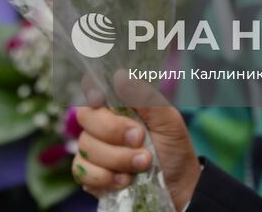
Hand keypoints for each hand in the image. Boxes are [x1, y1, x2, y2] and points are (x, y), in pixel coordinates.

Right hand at [73, 72, 200, 209]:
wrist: (178, 186)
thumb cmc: (173, 148)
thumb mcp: (168, 121)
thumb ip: (145, 98)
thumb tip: (119, 75)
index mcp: (117, 105)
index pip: (91, 86)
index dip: (91, 90)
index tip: (100, 99)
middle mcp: (100, 124)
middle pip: (86, 116)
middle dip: (114, 132)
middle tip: (141, 140)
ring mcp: (92, 149)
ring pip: (86, 146)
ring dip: (117, 158)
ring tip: (142, 164)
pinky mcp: (89, 174)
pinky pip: (82, 171)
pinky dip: (104, 177)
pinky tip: (125, 180)